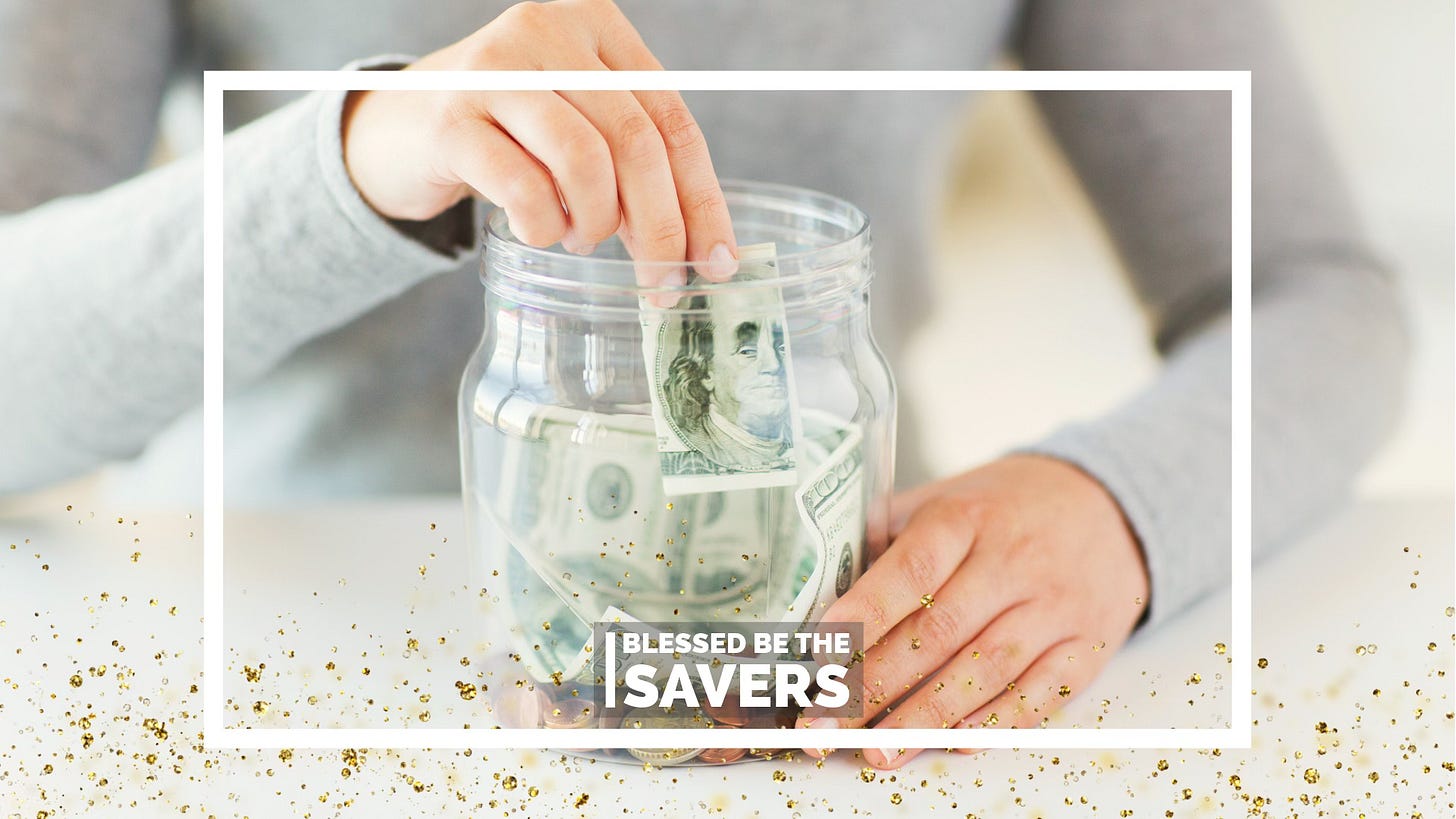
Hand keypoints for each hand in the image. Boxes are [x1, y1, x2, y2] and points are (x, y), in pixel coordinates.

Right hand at [341, 0, 736, 291]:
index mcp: (596, 25)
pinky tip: (540, 231)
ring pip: (585, 160)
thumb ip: (634, 162)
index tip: (718, 260)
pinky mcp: (450, 119)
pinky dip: (544, 226)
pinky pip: (524, 187)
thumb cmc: (507, 132)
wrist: (398, 126)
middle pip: (636, 141)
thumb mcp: (579, 123)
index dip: (702, 198)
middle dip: (659, 226)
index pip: (673, 118)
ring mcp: (494, 71)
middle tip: (660, 282)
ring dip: (597, 222)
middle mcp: (547, 31)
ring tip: (583, 238)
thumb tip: (701, 247)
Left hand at [799, 454, 1149, 767]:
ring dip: (926, 717)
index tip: (822, 653)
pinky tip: (951, 741)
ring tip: (879, 749)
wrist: (1108, 506)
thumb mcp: (945, 497)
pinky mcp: (1088, 644)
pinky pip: (1040, 693)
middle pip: (939, 632)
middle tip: (830, 721)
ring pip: (984, 671)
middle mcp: (1013, 561)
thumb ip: (886, 534)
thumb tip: (820, 583)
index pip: (909, 570)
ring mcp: (1055, 606)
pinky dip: (993, 723)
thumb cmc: (1006, 508)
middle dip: (877, 685)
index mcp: (965, 518)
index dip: (863, 615)